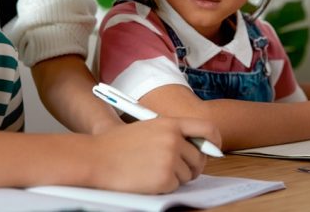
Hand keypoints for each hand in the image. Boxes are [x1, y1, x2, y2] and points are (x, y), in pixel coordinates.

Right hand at [87, 117, 219, 193]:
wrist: (96, 158)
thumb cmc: (117, 145)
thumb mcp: (148, 128)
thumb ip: (172, 133)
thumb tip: (198, 146)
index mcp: (170, 123)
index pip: (207, 129)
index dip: (214, 141)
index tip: (213, 150)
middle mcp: (173, 139)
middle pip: (200, 157)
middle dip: (192, 165)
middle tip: (177, 167)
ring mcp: (170, 159)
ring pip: (188, 174)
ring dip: (175, 176)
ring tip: (152, 170)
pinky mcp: (165, 178)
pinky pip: (176, 187)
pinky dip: (165, 186)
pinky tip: (147, 178)